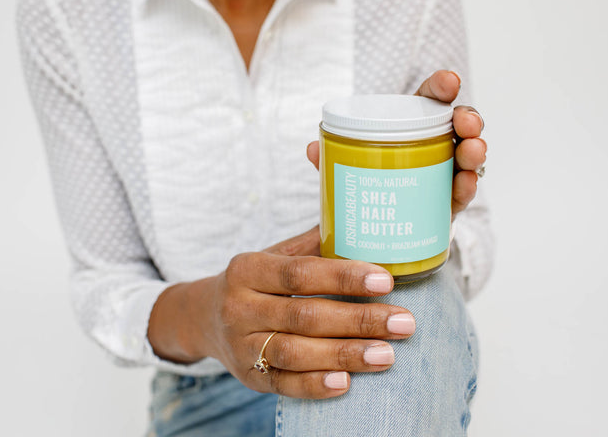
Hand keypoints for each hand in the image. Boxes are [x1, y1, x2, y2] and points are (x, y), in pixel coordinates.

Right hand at [148, 227, 415, 398]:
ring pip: (296, 352)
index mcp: (248, 269)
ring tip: (387, 354)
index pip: (299, 272)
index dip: (344, 276)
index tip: (386, 280)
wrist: (203, 318)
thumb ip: (314, 244)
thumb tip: (365, 223)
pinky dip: (314, 385)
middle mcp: (239, 307)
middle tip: (404, 322)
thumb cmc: (255, 283)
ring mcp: (242, 345)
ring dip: (345, 354)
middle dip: (359, 319)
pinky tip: (346, 384)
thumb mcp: (273, 256)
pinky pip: (283, 384)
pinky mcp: (248, 377)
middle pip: (304, 315)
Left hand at [307, 70, 485, 218]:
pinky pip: (463, 191)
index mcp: (413, 126)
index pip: (430, 99)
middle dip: (469, 118)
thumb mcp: (350, 165)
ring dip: (473, 150)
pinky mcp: (450, 200)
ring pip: (468, 155)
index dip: (441, 87)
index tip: (450, 81)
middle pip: (459, 124)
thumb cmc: (372, 181)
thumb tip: (312, 148)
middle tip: (466, 122)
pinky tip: (466, 182)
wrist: (383, 223)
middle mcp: (437, 145)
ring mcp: (447, 172)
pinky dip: (467, 185)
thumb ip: (333, 157)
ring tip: (473, 150)